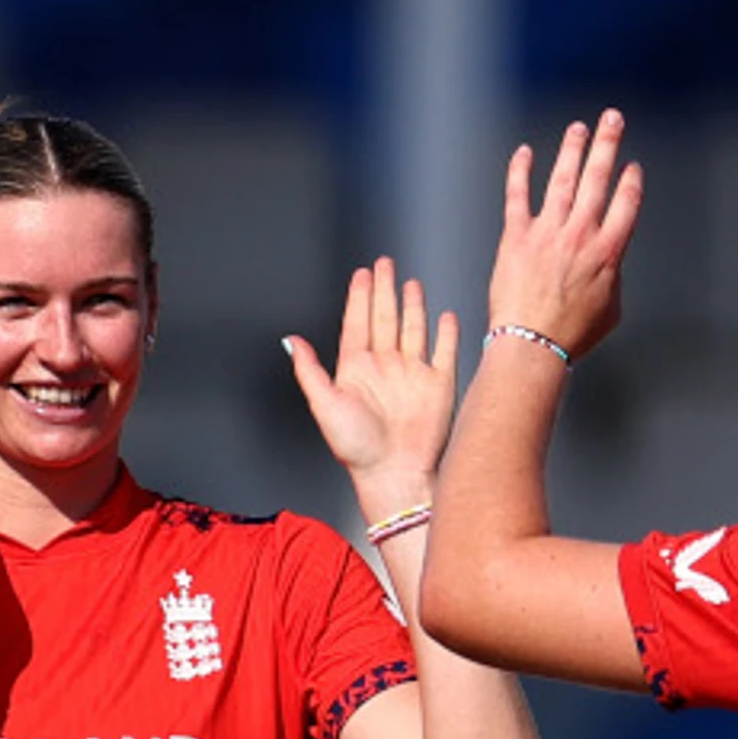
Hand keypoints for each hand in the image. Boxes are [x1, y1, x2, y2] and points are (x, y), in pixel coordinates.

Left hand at [287, 258, 458, 509]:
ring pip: (413, 329)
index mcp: (357, 369)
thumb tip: (291, 340)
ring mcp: (413, 374)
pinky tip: (445, 316)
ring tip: (411, 283)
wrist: (394, 474)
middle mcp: (385, 367)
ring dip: (412, 306)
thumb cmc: (357, 448)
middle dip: (384, 290)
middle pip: (384, 318)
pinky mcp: (439, 385)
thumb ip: (309, 370)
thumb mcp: (325, 405)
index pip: (358, 323)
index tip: (362, 273)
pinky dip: (446, 333)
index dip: (360, 297)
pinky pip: (444, 352)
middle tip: (384, 264)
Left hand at [486, 109, 645, 362]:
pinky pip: (517, 195)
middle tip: (612, 119)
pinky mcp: (516, 237)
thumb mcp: (610, 309)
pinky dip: (519, 171)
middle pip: (598, 179)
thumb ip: (611, 277)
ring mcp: (547, 232)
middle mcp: (580, 235)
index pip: (626, 203)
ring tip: (578, 128)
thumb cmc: (571, 335)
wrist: (531, 344)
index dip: (630, 181)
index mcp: (608, 252)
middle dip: (607, 144)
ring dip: (571, 149)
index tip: (631, 166)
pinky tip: (524, 152)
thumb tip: (608, 267)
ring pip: (562, 179)